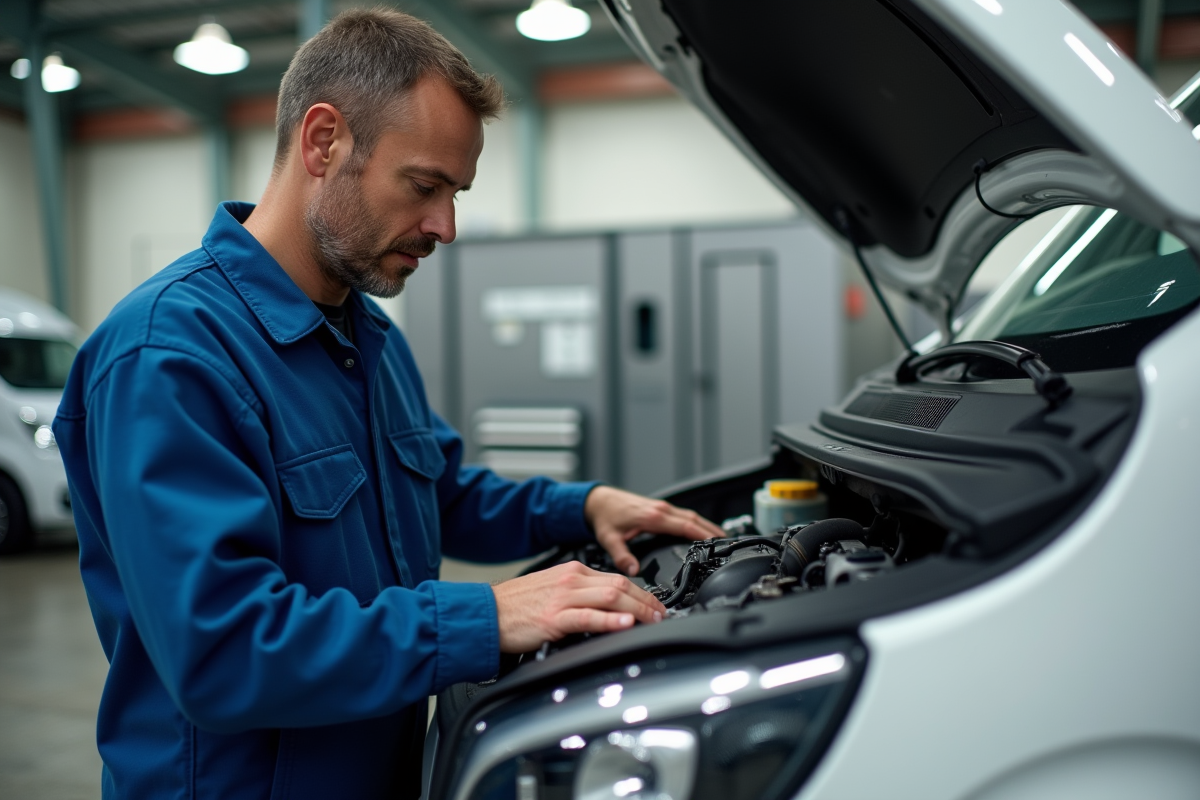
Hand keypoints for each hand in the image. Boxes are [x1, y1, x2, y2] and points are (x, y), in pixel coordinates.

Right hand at [491, 561, 666, 652]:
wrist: (486, 613)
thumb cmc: (517, 606)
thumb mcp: (553, 590)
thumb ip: (579, 595)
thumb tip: (607, 608)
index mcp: (572, 571)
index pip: (616, 578)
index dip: (641, 593)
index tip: (654, 605)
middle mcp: (571, 580)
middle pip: (619, 586)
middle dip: (646, 601)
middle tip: (662, 614)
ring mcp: (563, 597)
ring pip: (609, 598)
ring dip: (637, 610)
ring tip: (653, 620)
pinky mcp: (554, 617)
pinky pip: (587, 617)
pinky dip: (609, 620)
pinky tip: (624, 624)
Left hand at [585, 486, 724, 576]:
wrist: (598, 501)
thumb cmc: (604, 517)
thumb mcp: (609, 539)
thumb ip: (621, 556)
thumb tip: (633, 570)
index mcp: (652, 518)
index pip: (685, 525)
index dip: (703, 533)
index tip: (716, 543)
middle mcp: (660, 510)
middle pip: (694, 519)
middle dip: (712, 530)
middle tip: (727, 544)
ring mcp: (661, 507)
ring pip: (691, 515)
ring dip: (706, 525)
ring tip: (721, 538)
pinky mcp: (659, 508)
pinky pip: (683, 515)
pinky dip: (696, 523)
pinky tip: (701, 530)